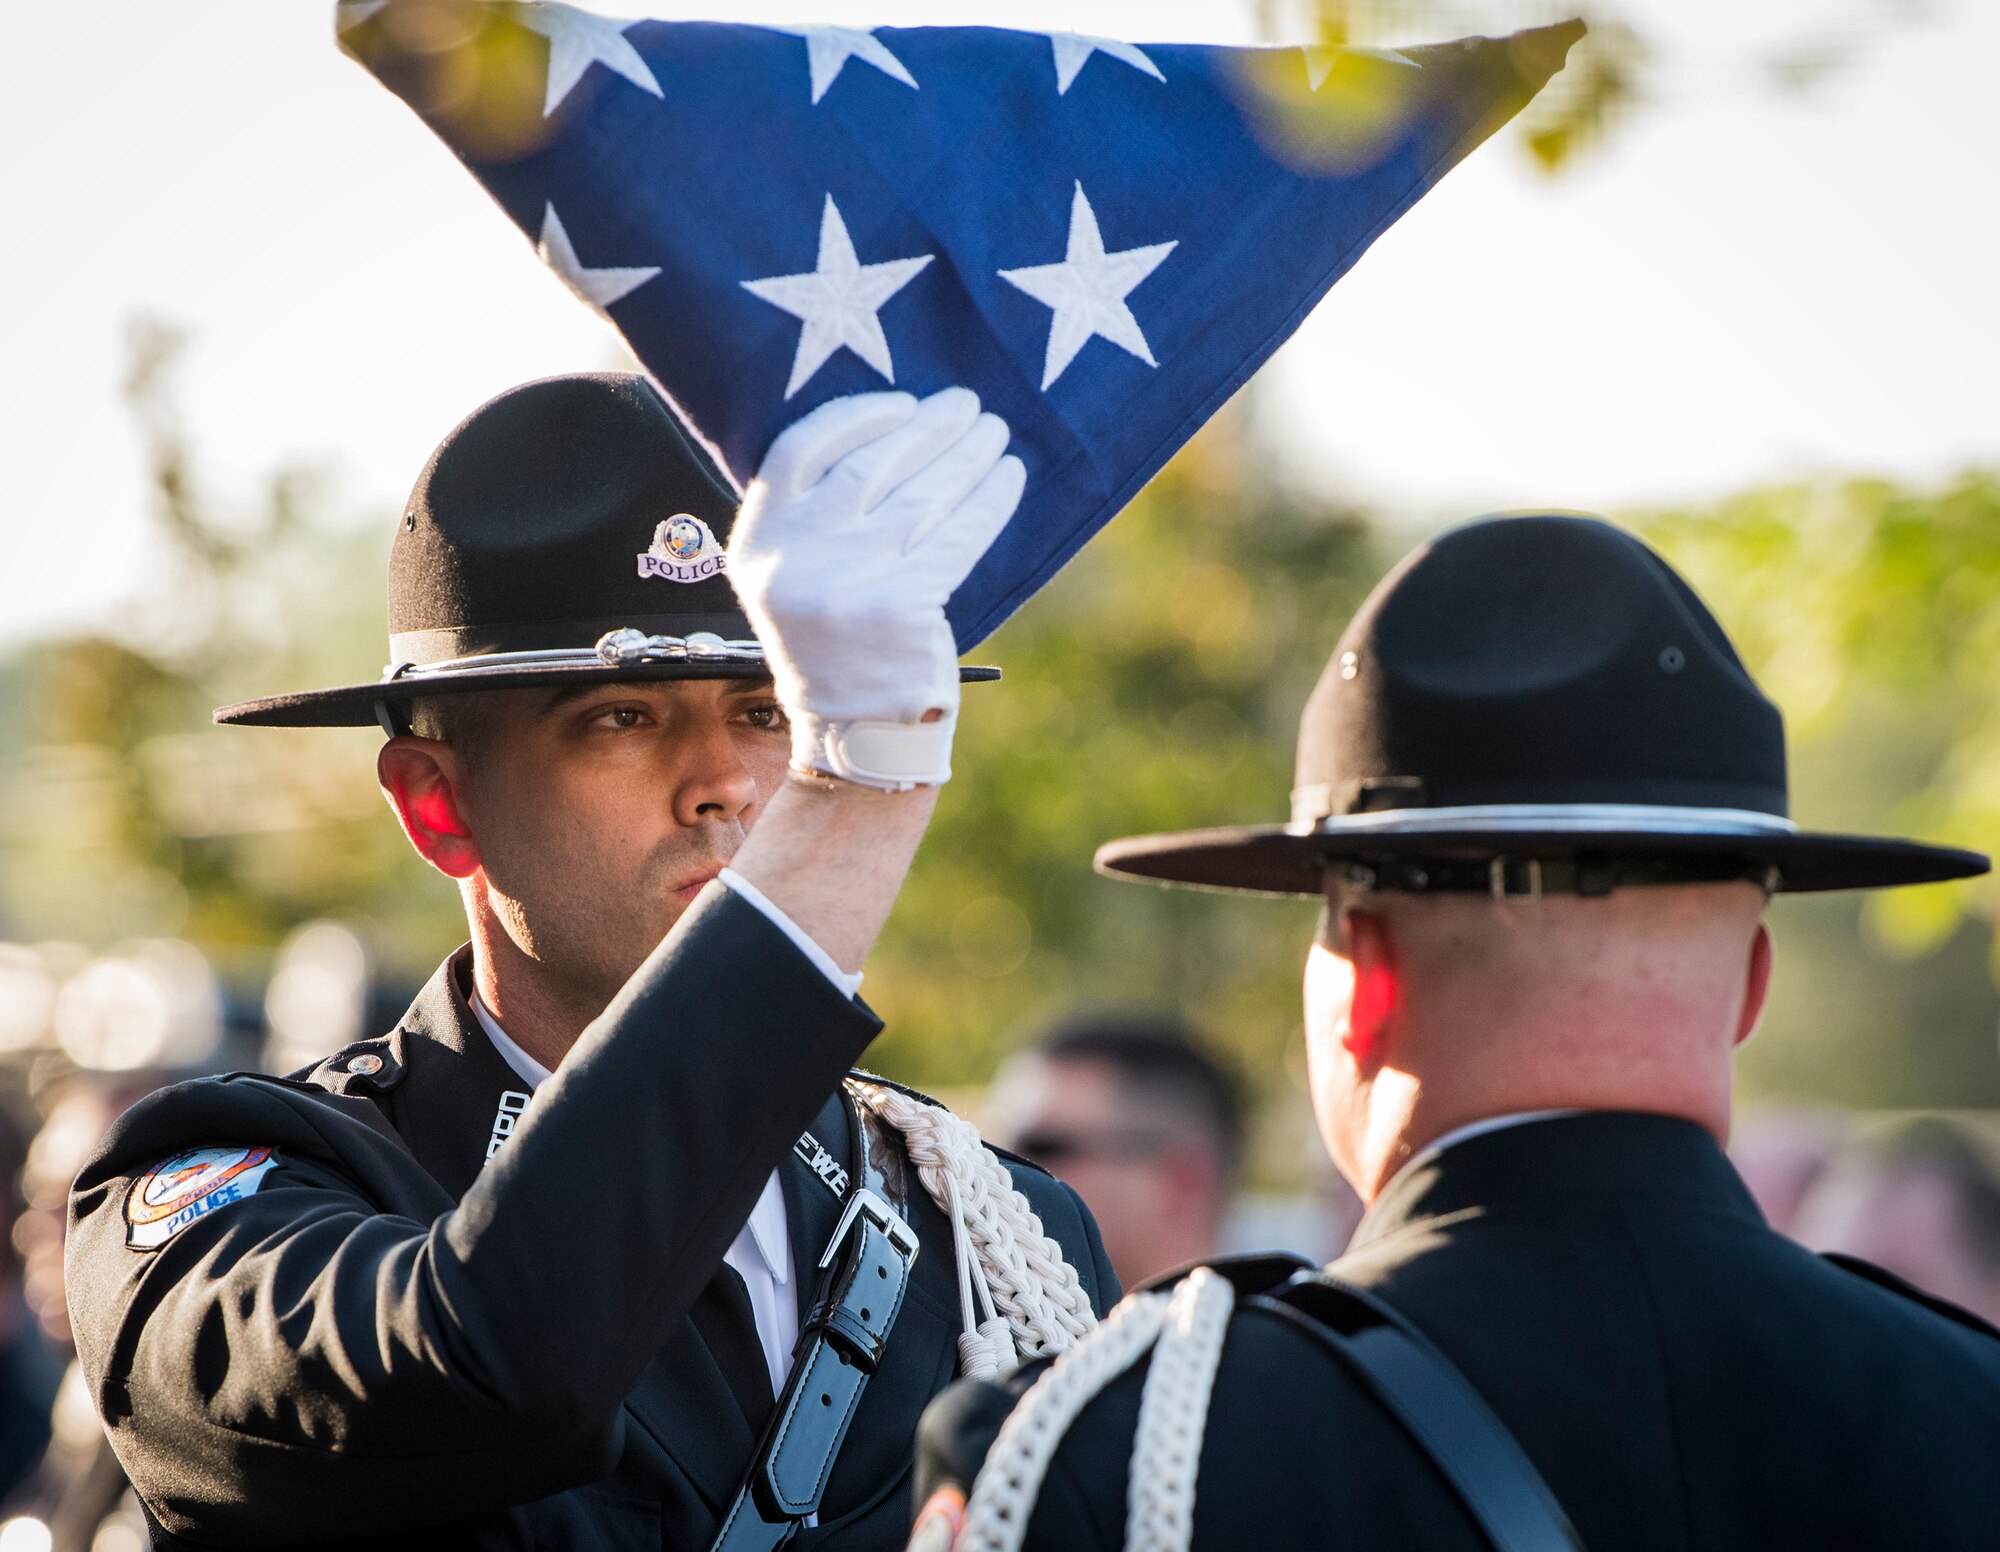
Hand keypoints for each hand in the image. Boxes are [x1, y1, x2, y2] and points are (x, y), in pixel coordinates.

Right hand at [729, 388, 1023, 789]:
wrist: (855, 732)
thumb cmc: (836, 641)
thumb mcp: (795, 574)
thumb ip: (818, 512)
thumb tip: (896, 430)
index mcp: (756, 541)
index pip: (802, 448)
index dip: (857, 416)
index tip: (904, 404)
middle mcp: (795, 557)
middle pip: (872, 465)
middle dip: (930, 427)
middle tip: (969, 405)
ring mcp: (848, 582)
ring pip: (921, 496)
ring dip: (967, 456)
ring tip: (995, 434)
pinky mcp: (901, 607)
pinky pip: (956, 536)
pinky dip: (989, 502)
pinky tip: (1009, 479)